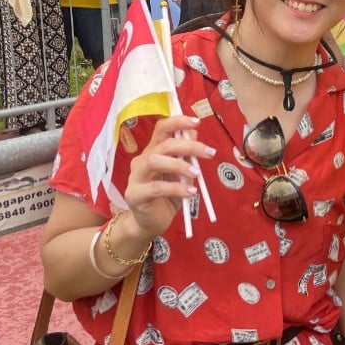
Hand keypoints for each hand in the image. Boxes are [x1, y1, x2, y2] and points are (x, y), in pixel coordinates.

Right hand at [123, 116, 213, 239]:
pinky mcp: (135, 195)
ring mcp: (136, 178)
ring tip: (197, 174)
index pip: (161, 129)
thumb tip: (194, 132)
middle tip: (209, 152)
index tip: (197, 121)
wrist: (151, 223)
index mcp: (153, 152)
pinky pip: (156, 188)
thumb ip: (186, 155)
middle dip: (188, 145)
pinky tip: (191, 194)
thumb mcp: (182, 174)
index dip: (177, 122)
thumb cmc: (167, 196)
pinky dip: (176, 188)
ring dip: (179, 165)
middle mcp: (142, 161)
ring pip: (154, 161)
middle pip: (162, 144)